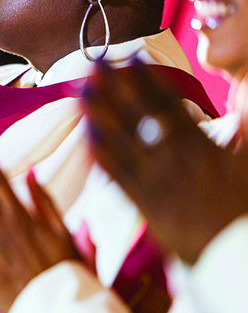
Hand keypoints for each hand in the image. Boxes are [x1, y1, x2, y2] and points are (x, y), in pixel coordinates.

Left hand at [82, 60, 247, 262]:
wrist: (234, 254)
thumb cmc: (245, 209)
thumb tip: (247, 86)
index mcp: (202, 148)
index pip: (170, 106)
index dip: (149, 81)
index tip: (131, 59)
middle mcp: (174, 161)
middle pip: (139, 117)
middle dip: (115, 89)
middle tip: (94, 63)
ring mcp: (156, 183)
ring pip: (122, 143)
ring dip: (99, 115)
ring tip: (81, 92)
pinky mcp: (143, 206)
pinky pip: (118, 177)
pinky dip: (102, 156)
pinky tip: (86, 137)